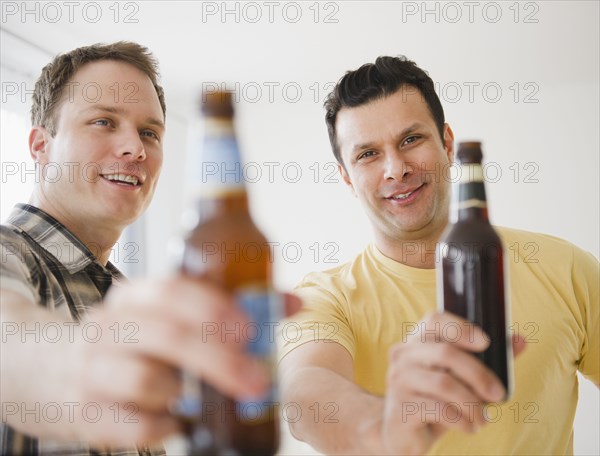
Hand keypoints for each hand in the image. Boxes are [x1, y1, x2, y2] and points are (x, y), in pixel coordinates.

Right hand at [58, 276, 299, 446]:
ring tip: (210, 401)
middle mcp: (110, 327)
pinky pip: (133, 426)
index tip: (250, 328)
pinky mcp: (86, 413)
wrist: (46, 369)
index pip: (171, 289)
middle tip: (257, 380)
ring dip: (188, 393)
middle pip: (165, 336)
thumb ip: (223, 308)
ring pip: (145, 379)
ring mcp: (93, 370)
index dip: (212, 307)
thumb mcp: (162, 315)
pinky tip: (179, 423)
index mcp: (134, 297)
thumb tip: (292, 304)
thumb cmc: (129, 340)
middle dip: (218, 358)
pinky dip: (163, 427)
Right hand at [379, 311, 525, 454]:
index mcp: (417, 341)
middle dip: (479, 375)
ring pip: (444, 384)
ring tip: (483, 418)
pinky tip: (469, 427)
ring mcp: (399, 379)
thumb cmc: (433, 400)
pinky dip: (462, 420)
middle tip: (498, 394)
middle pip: (445, 353)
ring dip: (473, 404)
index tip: (486, 342)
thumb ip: (487, 360)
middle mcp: (403, 355)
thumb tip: (520, 340)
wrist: (401, 433)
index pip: (434, 320)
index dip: (461, 327)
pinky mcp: (401, 406)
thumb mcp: (458, 379)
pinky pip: (440, 410)